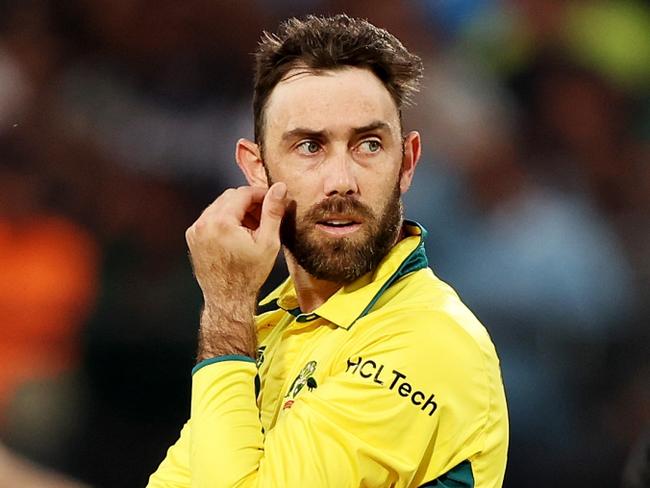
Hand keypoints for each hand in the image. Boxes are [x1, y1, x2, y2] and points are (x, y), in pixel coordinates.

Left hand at [185, 183, 287, 359]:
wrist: (228, 298)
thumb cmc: (248, 275)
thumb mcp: (268, 242)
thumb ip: (273, 211)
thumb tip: (279, 188)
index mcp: (221, 222)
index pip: (243, 192)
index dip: (261, 194)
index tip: (273, 201)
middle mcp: (204, 223)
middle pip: (230, 197)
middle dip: (249, 203)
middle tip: (264, 217)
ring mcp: (195, 230)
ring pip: (220, 206)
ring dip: (237, 211)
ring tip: (252, 228)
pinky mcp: (193, 237)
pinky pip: (211, 218)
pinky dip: (225, 220)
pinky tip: (238, 234)